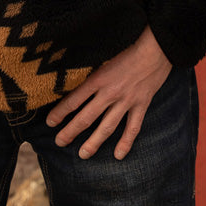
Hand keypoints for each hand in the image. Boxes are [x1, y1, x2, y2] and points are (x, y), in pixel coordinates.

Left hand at [45, 26, 171, 159]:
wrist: (155, 50)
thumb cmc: (128, 51)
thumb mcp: (104, 60)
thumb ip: (93, 75)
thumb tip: (77, 87)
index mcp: (98, 79)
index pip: (74, 99)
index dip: (60, 112)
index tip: (50, 122)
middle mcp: (110, 92)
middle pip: (86, 117)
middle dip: (71, 131)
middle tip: (59, 142)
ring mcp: (126, 101)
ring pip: (107, 126)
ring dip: (94, 142)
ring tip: (83, 154)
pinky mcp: (141, 105)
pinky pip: (132, 128)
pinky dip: (126, 143)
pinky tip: (118, 155)